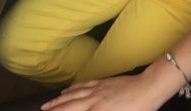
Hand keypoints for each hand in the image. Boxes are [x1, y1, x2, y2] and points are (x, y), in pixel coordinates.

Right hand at [41, 76, 156, 110]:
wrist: (148, 88)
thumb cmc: (137, 110)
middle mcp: (93, 100)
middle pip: (68, 105)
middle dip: (54, 108)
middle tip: (42, 110)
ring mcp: (98, 89)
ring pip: (74, 93)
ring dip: (60, 98)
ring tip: (49, 103)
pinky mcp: (104, 82)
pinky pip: (84, 84)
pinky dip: (73, 87)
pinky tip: (69, 89)